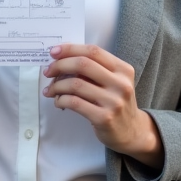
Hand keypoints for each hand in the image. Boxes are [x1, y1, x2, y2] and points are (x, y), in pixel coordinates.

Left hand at [43, 44, 163, 169]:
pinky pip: (74, 103)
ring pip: (76, 84)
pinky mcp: (104, 118)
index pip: (93, 51)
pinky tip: (58, 101)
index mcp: (123, 69)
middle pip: (83, 64)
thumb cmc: (116, 102)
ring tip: (51, 89)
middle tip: (48, 71)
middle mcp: (121, 83)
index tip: (53, 52)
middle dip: (60, 65)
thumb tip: (62, 59)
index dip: (70, 49)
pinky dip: (61, 100)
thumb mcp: (114, 82)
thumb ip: (95, 70)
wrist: (131, 131)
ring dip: (57, 85)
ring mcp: (113, 101)